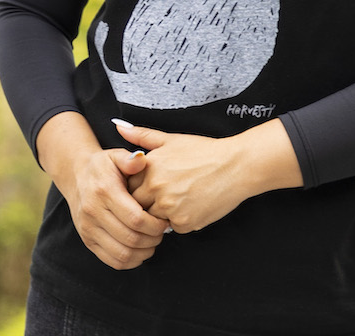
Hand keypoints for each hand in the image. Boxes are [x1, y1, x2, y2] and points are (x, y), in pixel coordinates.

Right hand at [35, 113, 167, 268]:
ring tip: (152, 240)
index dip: (155, 225)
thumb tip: (141, 160)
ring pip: (123, 254)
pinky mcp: (88, 241)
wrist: (77, 177)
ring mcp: (88, 229)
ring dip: (144, 252)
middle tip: (161, 232)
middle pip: (131, 239)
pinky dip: (132, 260)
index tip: (164, 221)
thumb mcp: (115, 156)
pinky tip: (140, 248)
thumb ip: (130, 159)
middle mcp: (93, 212)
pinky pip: (114, 261)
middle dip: (153, 239)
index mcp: (104, 191)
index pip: (136, 219)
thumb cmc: (103, 167)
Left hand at [115, 118, 301, 233]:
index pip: (127, 186)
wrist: (235, 167)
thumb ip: (141, 136)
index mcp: (149, 169)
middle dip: (146, 202)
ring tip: (179, 197)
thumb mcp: (170, 139)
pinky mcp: (185, 223)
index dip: (136, 186)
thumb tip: (118, 127)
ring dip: (162, 213)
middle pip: (137, 205)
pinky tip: (192, 205)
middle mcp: (156, 190)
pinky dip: (180, 220)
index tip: (147, 184)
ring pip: (154, 219)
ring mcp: (170, 208)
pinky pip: (173, 227)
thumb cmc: (203, 151)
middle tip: (164, 193)